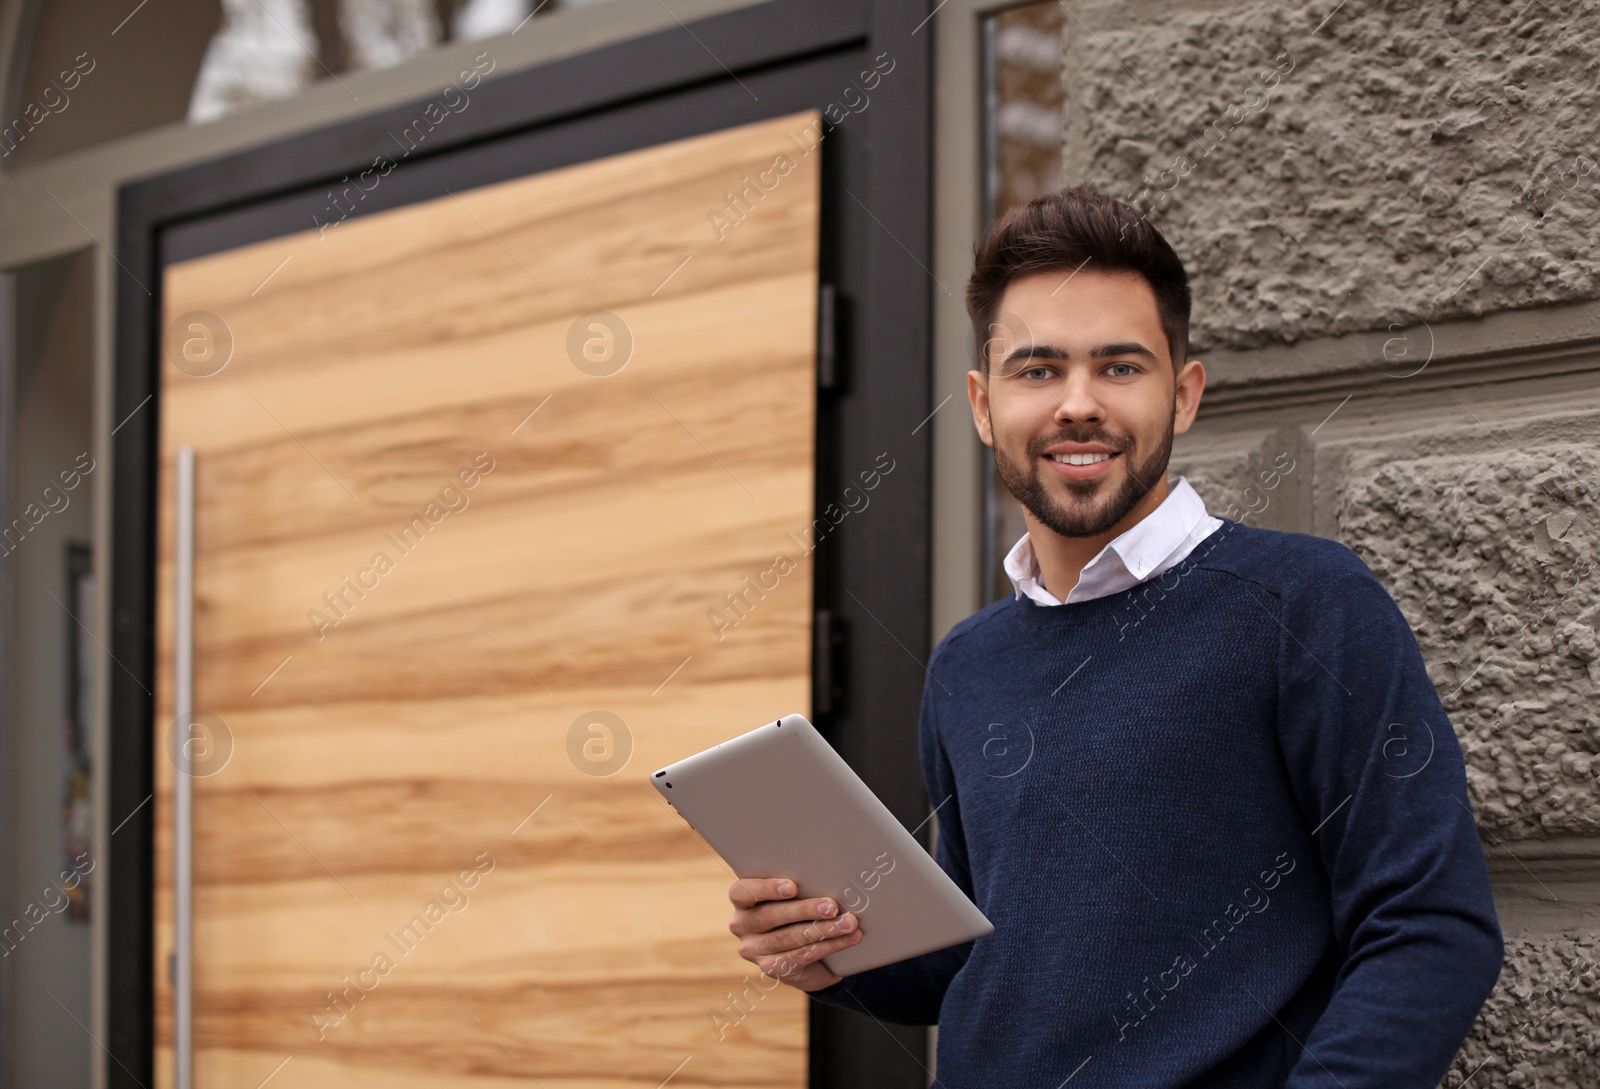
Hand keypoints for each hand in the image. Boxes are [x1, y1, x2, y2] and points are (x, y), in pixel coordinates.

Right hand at [727, 876, 862, 991]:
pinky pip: (801, 956)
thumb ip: (799, 887)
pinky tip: (847, 939)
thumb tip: (828, 876)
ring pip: (788, 938)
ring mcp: (754, 949)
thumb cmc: (799, 911)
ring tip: (848, 923)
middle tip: (832, 906)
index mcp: (742, 900)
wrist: (806, 952)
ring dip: (823, 930)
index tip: (792, 887)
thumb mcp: (794, 896)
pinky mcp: (771, 968)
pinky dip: (828, 946)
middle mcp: (741, 925)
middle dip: (805, 910)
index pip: (742, 891)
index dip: (766, 888)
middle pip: (770, 916)